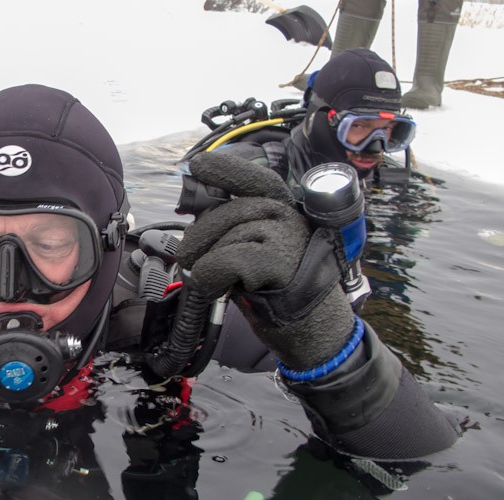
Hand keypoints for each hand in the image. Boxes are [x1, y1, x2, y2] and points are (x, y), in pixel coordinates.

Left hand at [177, 152, 354, 371]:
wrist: (315, 331)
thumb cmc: (281, 293)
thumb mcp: (257, 252)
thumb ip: (234, 230)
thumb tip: (195, 214)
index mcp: (284, 210)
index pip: (254, 179)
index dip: (224, 169)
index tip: (197, 165)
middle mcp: (288, 216)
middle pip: (227, 211)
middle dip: (199, 237)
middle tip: (187, 259)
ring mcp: (286, 235)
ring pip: (224, 237)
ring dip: (206, 263)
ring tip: (213, 283)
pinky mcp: (279, 260)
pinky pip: (226, 259)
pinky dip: (210, 275)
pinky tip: (215, 287)